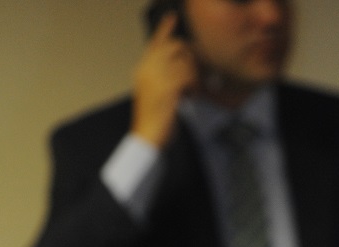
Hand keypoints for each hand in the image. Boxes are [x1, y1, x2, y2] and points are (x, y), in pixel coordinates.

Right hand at [131, 12, 198, 148]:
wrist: (147, 138)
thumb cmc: (155, 119)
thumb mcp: (157, 93)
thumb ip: (165, 77)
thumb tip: (183, 65)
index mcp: (143, 69)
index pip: (155, 43)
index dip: (165, 29)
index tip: (172, 17)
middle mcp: (147, 69)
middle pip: (175, 47)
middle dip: (190, 57)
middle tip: (195, 73)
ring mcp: (156, 77)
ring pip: (184, 61)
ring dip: (194, 76)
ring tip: (191, 91)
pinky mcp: (166, 88)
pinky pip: (187, 76)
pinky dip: (193, 86)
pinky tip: (190, 97)